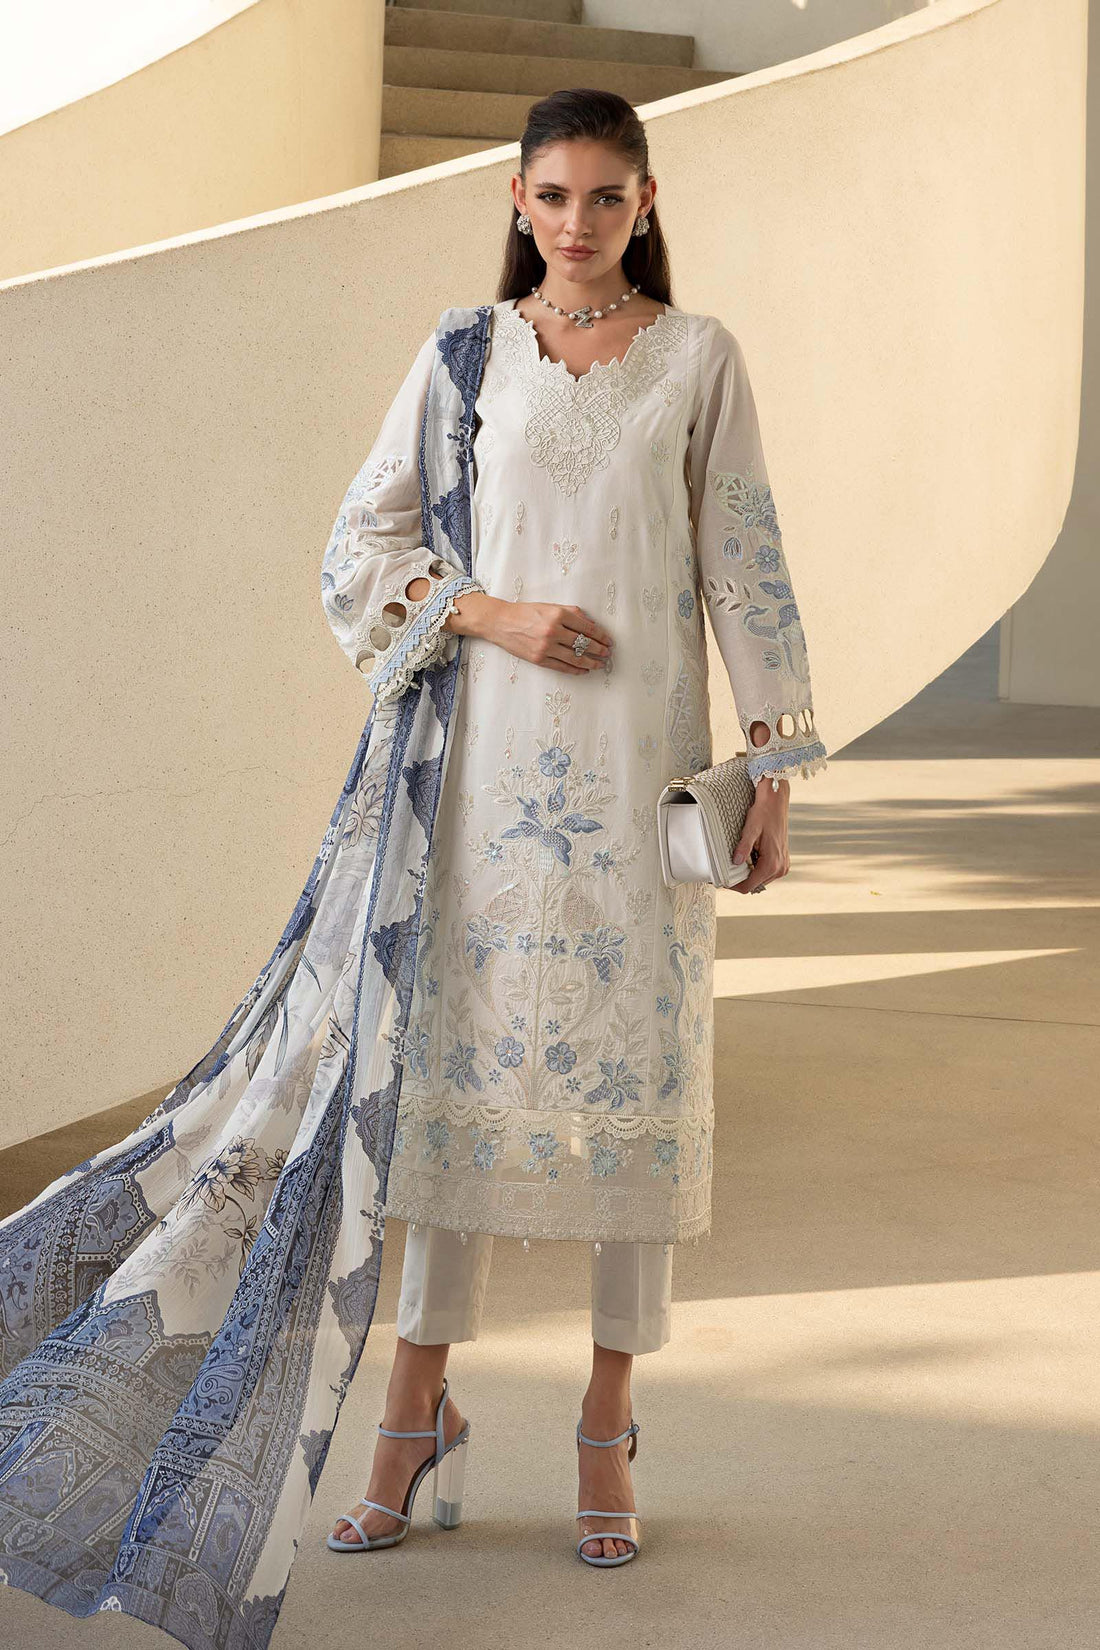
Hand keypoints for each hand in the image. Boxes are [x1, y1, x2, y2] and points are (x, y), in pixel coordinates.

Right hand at [445, 593, 612, 675]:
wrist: (501, 622)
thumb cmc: (525, 612)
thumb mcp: (549, 606)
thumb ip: (570, 613)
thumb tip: (590, 622)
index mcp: (558, 614)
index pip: (587, 627)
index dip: (600, 635)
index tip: (608, 640)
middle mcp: (553, 630)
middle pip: (583, 643)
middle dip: (599, 649)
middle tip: (607, 653)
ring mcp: (546, 646)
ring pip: (575, 658)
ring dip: (591, 662)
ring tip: (599, 664)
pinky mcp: (539, 659)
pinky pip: (562, 667)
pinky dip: (575, 670)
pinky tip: (583, 670)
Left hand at [731, 778, 790, 893]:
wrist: (776, 802)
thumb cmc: (764, 813)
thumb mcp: (751, 830)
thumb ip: (743, 848)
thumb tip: (736, 862)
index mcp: (772, 864)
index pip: (749, 886)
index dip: (733, 886)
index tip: (721, 880)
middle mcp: (780, 868)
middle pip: (754, 885)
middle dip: (740, 880)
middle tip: (725, 871)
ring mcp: (783, 865)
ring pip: (760, 880)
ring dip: (748, 874)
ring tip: (737, 862)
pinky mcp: (782, 861)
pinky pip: (766, 872)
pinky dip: (755, 868)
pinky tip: (749, 857)